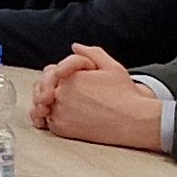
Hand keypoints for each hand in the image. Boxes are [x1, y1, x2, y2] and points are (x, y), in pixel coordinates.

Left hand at [41, 46, 166, 149]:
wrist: (134, 122)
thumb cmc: (125, 95)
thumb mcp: (111, 67)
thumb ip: (91, 53)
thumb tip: (75, 47)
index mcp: (69, 78)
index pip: (50, 72)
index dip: (56, 74)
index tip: (61, 78)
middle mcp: (61, 94)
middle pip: (42, 88)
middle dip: (46, 88)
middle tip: (54, 93)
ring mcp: (60, 112)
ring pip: (41, 105)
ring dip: (45, 104)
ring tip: (55, 105)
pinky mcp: (62, 129)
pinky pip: (47, 122)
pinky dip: (48, 119)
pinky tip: (56, 118)